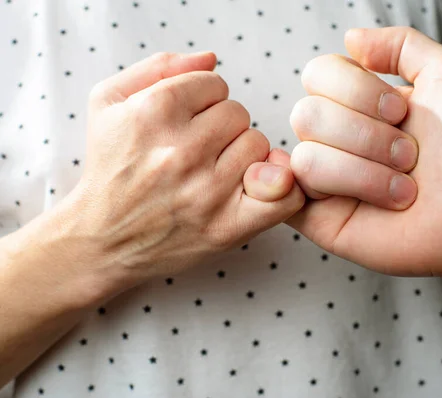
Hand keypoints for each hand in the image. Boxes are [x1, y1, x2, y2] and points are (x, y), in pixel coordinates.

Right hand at [48, 52, 302, 295]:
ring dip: (242, 154)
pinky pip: (285, 196)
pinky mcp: (228, 227)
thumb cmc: (109, 169)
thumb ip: (159, 67)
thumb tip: (211, 58)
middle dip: (222, 127)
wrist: (102, 239)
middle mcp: (182, 151)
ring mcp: (208, 191)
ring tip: (213, 170)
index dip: (203, 101)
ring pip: (259, 146)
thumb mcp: (109, 102)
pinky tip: (258, 187)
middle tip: (198, 150)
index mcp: (153, 112)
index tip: (188, 121)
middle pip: (239, 113)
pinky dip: (282, 189)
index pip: (214, 83)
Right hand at [288, 27, 441, 276]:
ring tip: (403, 188)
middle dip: (368, 135)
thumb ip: (401, 44)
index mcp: (354, 103)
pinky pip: (296, 195)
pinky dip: (332, 190)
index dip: (358, 90)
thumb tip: (350, 38)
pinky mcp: (320, 217)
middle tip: (408, 155)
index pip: (318, 74)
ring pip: (308, 157)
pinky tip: (364, 199)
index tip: (401, 112)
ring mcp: (323, 179)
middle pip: (307, 114)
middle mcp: (333, 136)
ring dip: (365, 171)